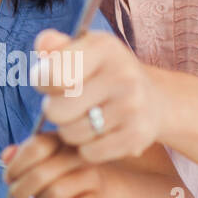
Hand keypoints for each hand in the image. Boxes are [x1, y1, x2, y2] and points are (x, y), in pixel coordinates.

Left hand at [2, 131, 118, 197]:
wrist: (107, 182)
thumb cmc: (68, 168)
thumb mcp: (46, 155)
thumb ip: (24, 153)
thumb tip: (6, 156)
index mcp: (62, 138)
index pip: (36, 147)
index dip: (17, 165)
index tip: (9, 176)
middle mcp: (78, 153)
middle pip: (40, 174)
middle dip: (21, 189)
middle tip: (18, 194)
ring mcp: (91, 174)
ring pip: (54, 193)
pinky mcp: (99, 197)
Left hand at [30, 29, 162, 162]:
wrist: (154, 99)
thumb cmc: (106, 72)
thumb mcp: (85, 51)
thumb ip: (57, 47)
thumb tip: (44, 44)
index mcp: (104, 47)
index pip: (52, 74)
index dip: (43, 82)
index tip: (52, 83)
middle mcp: (122, 75)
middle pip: (56, 111)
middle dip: (56, 110)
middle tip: (70, 104)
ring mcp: (132, 106)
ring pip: (71, 134)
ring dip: (71, 130)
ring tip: (86, 118)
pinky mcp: (137, 135)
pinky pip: (89, 153)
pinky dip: (88, 148)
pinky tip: (99, 134)